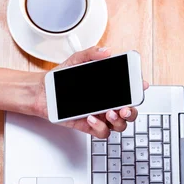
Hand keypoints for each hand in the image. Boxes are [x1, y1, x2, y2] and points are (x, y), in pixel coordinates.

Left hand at [33, 46, 148, 137]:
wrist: (43, 93)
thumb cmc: (62, 78)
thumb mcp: (76, 61)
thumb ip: (91, 54)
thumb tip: (106, 51)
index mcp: (109, 88)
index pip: (130, 91)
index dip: (138, 90)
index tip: (140, 86)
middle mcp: (108, 103)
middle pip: (129, 113)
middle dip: (131, 111)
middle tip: (124, 107)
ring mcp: (100, 116)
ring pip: (119, 125)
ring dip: (118, 121)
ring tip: (109, 112)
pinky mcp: (90, 126)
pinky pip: (102, 132)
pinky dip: (100, 127)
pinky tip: (91, 117)